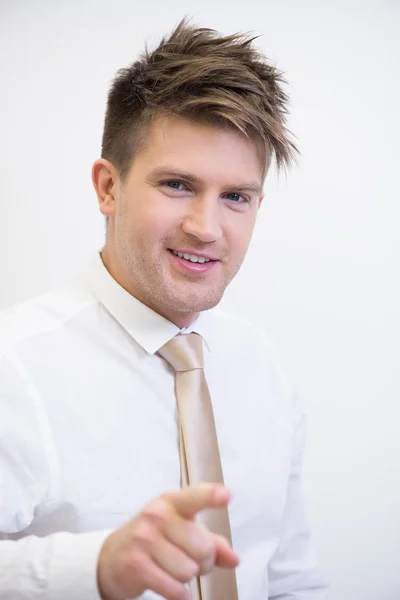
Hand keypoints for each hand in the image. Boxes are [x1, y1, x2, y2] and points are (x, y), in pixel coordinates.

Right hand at [97, 483, 238, 599]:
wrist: (112, 557)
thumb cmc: (155, 539)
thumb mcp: (182, 531)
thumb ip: (212, 541)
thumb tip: (233, 559)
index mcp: (171, 502)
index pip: (194, 496)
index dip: (211, 496)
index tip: (226, 495)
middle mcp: (157, 515)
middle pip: (203, 548)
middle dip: (204, 562)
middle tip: (192, 560)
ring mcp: (144, 539)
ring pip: (189, 570)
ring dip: (189, 578)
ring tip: (177, 570)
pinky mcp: (136, 565)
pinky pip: (174, 587)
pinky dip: (180, 594)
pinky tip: (176, 589)